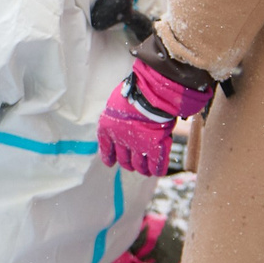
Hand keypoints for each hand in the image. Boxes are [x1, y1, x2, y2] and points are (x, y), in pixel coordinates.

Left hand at [96, 60, 211, 176]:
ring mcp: (137, 145)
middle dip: (128, 164)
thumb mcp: (119, 101)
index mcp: (107, 128)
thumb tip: (127, 116)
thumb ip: (121, 114)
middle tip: (132, 166)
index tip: (110, 163)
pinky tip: (157, 171)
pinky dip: (157, 169)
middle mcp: (120, 140)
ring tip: (145, 171)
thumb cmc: (135, 91)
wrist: (148, 93)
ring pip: (139, 164)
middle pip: (123, 160)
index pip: (106, 148)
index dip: (108, 157)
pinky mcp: (153, 147)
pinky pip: (156, 164)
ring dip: (142, 169)